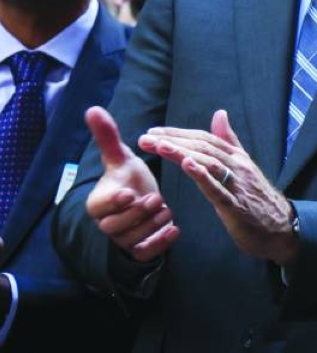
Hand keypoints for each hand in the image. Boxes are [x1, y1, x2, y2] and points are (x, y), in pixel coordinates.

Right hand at [84, 107, 177, 261]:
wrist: (142, 205)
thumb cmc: (129, 180)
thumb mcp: (121, 159)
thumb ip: (108, 137)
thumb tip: (93, 109)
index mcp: (99, 202)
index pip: (98, 207)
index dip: (113, 201)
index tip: (129, 192)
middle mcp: (108, 223)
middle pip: (114, 227)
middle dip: (137, 213)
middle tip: (157, 198)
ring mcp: (123, 239)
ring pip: (132, 240)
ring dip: (152, 225)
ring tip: (166, 208)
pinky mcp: (139, 250)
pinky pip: (145, 254)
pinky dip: (160, 244)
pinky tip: (176, 230)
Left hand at [139, 110, 297, 264]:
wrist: (282, 228)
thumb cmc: (258, 198)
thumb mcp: (244, 165)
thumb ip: (230, 141)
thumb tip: (219, 114)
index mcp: (237, 157)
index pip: (205, 139)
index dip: (179, 133)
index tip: (154, 132)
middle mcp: (238, 166)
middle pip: (203, 148)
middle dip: (173, 141)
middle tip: (146, 138)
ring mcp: (238, 185)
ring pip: (208, 163)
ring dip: (182, 153)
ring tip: (159, 146)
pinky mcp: (236, 206)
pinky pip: (217, 189)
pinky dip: (202, 175)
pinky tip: (187, 165)